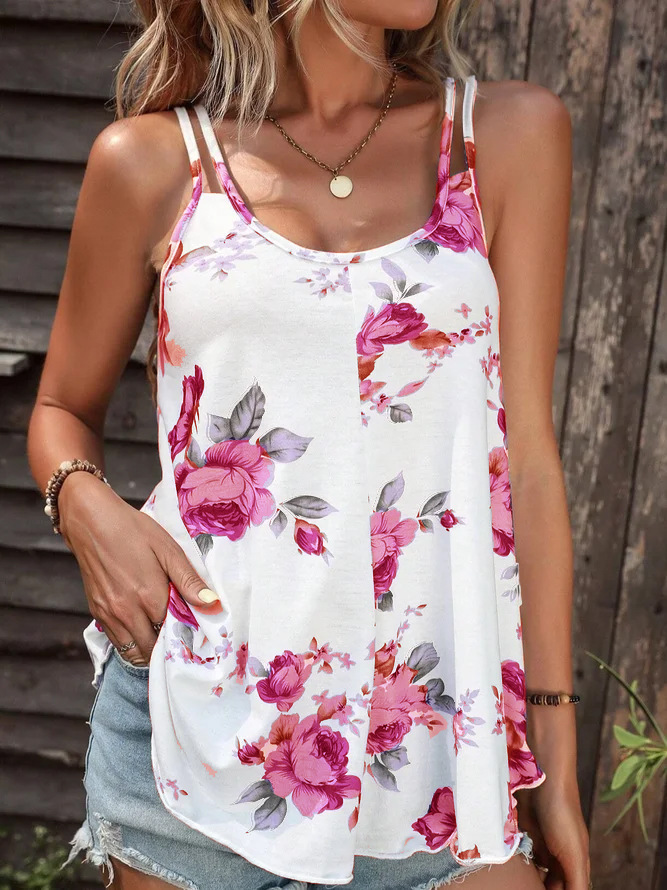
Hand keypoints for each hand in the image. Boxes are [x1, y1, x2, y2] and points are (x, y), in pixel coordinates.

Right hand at [59, 471, 213, 664]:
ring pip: (133, 652)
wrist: (91, 521)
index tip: (196, 630)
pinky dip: (132, 642)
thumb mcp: (167, 549)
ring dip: (149, 649)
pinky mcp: (96, 613)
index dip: (187, 633)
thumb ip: (189, 580)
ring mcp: (109, 614)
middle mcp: (127, 611)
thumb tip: (213, 604)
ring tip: (162, 636)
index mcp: (149, 596)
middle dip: (168, 646)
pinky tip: (143, 628)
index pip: (175, 632)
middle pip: (154, 648)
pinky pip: (118, 642)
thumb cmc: (133, 530)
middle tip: (180, 635)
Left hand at [517, 777, 589, 889]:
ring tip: (515, 883)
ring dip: (526, 878)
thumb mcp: (574, 854)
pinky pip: (519, 855)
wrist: (542, 776)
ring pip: (533, 872)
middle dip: (539, 887)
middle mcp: (558, 856)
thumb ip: (576, 883)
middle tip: (522, 889)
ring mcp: (540, 844)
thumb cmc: (562, 814)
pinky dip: (515, 863)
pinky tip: (509, 868)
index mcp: (575, 864)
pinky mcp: (523, 832)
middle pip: (550, 884)